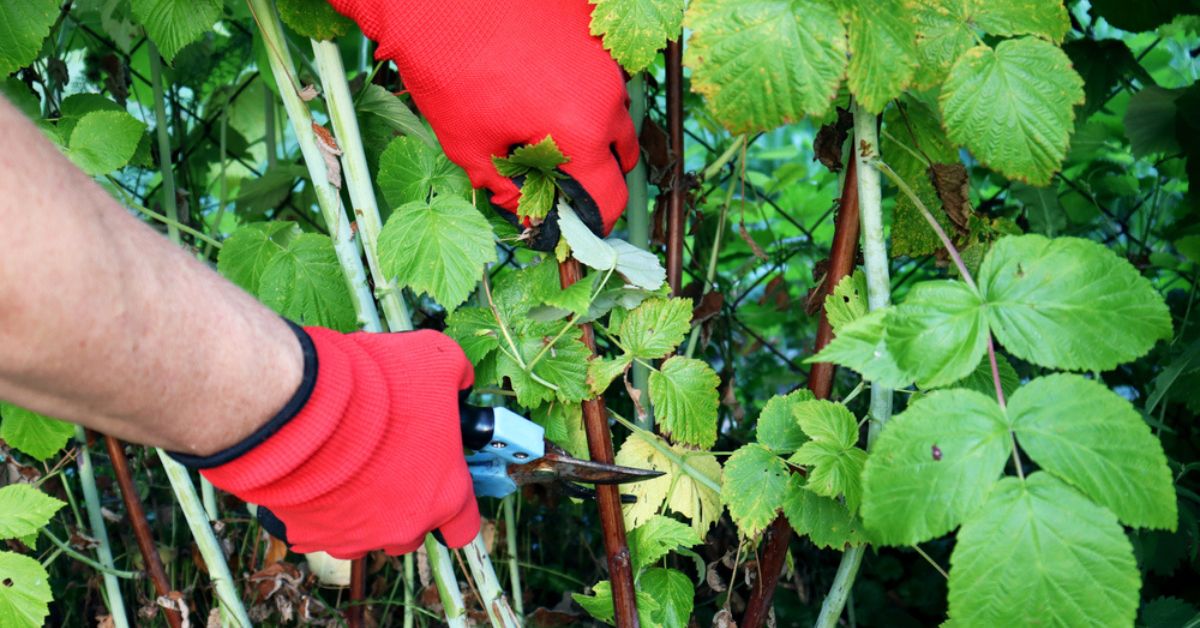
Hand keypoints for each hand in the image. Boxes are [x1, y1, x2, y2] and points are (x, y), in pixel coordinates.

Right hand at [179, 325, 477, 558]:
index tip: (439, 479)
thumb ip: (458, 375)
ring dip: (362, 512)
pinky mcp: (309, 535)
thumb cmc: (378, 388)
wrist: (304, 407)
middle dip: (403, 505)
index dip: (452, 501)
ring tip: (348, 472)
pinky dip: (321, 512)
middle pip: (412, 531)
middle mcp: (402, 529)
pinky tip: (316, 479)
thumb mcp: (439, 360)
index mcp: (444, 496)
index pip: (463, 525)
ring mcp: (355, 538)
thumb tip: (461, 380)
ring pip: (366, 536)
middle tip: (388, 465)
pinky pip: (321, 531)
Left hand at [328, 0, 638, 244]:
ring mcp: (603, 58)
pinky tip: (541, 80)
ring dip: (590, 125)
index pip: (610, 197)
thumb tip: (526, 209)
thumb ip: (509, 188)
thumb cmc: (450, 71)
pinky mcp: (592, 28)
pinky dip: (581, 87)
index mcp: (580, 134)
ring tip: (543, 120)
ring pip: (613, 109)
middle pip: (622, 152)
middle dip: (596, 170)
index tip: (579, 223)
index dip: (595, 220)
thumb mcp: (471, 146)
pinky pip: (599, 72)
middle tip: (558, 174)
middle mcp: (605, 96)